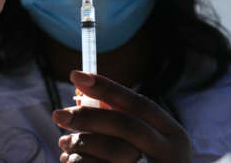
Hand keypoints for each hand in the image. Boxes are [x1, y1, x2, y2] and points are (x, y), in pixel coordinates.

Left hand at [52, 71, 191, 162]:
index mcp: (172, 134)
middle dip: (88, 117)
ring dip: (81, 143)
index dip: (106, 87)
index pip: (138, 103)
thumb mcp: (145, 141)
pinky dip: (81, 162)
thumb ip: (120, 118)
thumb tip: (82, 94)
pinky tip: (70, 159)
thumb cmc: (147, 162)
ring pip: (111, 151)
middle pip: (125, 125)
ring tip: (64, 141)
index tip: (76, 75)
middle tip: (58, 114)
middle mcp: (169, 154)